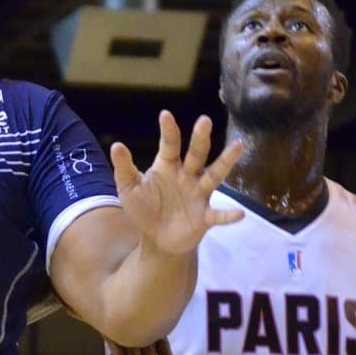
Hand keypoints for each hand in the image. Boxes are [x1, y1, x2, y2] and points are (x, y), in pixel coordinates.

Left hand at [111, 112, 242, 256]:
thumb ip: (124, 169)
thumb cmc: (144, 209)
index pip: (169, 145)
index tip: (165, 114)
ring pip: (214, 175)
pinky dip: (229, 215)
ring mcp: (198, 194)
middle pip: (196, 154)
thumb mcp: (129, 189)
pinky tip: (239, 213)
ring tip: (239, 146)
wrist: (156, 239)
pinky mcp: (205, 216)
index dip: (168, 131)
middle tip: (204, 121)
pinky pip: (219, 215)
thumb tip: (116, 145)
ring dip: (226, 162)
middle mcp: (187, 176)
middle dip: (200, 138)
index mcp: (168, 166)